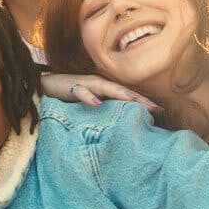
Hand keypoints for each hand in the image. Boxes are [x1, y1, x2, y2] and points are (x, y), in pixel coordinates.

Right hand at [41, 73, 160, 111]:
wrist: (47, 85)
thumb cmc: (71, 95)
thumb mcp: (92, 103)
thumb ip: (105, 110)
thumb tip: (121, 123)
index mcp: (106, 89)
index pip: (128, 96)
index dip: (144, 102)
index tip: (161, 111)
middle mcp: (100, 84)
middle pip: (123, 91)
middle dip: (140, 99)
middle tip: (156, 108)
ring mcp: (87, 84)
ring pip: (106, 88)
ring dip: (121, 94)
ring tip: (135, 100)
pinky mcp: (71, 87)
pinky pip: (81, 92)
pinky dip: (89, 97)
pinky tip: (96, 103)